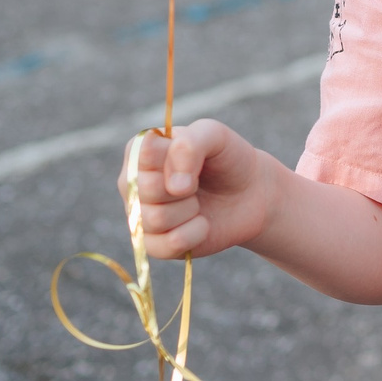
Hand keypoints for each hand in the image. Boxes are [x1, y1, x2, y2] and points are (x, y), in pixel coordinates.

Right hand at [117, 119, 283, 261]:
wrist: (250, 193)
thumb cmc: (226, 159)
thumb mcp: (214, 135)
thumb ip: (190, 145)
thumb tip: (174, 187)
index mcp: (139, 150)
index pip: (143, 154)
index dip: (176, 159)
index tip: (196, 156)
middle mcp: (131, 183)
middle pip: (146, 190)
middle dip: (185, 187)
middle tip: (197, 182)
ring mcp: (140, 215)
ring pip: (156, 219)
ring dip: (191, 210)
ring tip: (199, 202)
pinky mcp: (155, 245)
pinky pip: (167, 245)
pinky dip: (195, 234)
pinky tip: (202, 223)